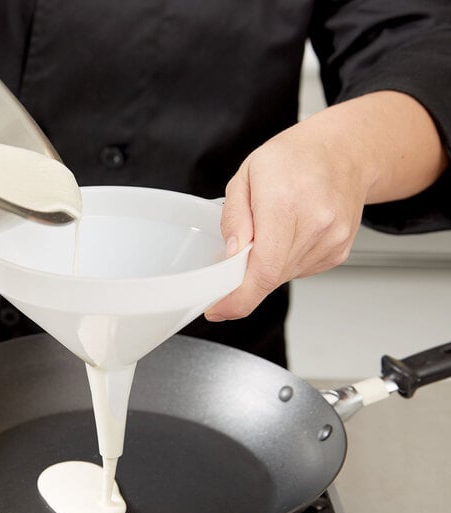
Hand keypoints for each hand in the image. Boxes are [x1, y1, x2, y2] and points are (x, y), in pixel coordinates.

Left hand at [205, 91, 447, 321]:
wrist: (345, 152)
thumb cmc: (294, 158)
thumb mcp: (247, 175)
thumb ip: (234, 218)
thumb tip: (231, 255)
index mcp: (284, 204)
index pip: (263, 270)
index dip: (238, 298)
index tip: (218, 310)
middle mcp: (314, 226)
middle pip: (269, 277)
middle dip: (244, 277)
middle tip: (236, 254)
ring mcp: (330, 242)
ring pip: (283, 276)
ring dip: (266, 266)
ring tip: (273, 228)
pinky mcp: (338, 252)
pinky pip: (299, 270)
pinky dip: (284, 261)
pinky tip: (291, 232)